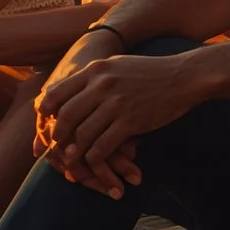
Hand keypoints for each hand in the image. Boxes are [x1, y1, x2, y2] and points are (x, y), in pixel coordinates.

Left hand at [38, 50, 203, 199]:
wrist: (184, 76)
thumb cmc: (151, 72)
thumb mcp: (117, 65)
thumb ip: (93, 77)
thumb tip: (69, 90)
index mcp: (95, 70)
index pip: (56, 94)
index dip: (45, 114)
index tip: (45, 126)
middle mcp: (102, 85)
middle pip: (65, 116)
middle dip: (57, 136)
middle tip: (56, 147)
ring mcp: (117, 104)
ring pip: (82, 135)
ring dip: (73, 152)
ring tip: (70, 161)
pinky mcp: (131, 121)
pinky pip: (102, 146)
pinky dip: (93, 159)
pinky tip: (93, 163)